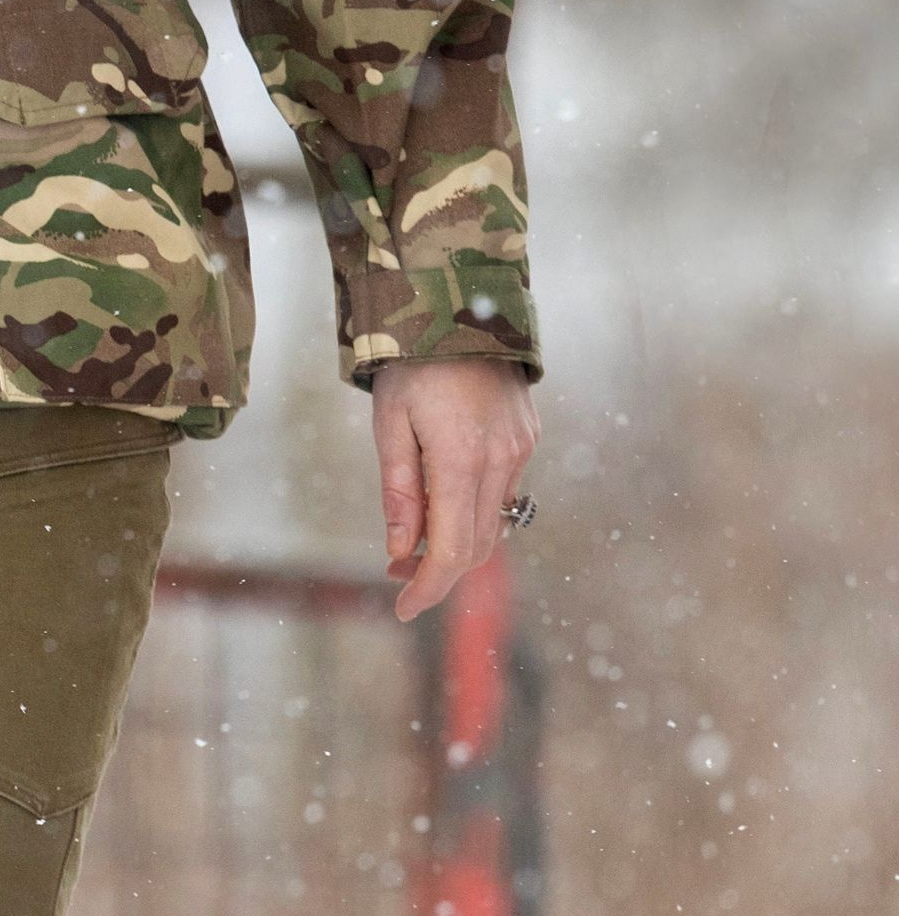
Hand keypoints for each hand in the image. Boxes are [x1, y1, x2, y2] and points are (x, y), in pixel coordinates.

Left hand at [370, 361, 538, 624]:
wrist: (460, 305)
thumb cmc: (411, 365)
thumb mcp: (389, 426)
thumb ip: (399, 492)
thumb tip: (400, 552)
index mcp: (462, 460)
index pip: (450, 551)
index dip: (427, 589)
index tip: (402, 610)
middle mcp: (502, 461)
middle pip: (476, 547)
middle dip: (437, 571)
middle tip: (396, 572)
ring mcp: (520, 450)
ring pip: (492, 524)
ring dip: (456, 544)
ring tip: (414, 540)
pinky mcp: (526, 439)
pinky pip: (503, 494)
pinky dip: (473, 513)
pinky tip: (443, 503)